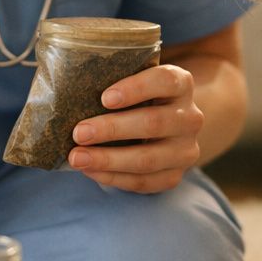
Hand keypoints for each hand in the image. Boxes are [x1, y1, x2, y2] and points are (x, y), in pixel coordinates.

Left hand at [68, 64, 204, 192]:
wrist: (168, 126)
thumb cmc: (139, 98)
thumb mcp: (135, 81)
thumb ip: (114, 78)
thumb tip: (71, 85)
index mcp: (181, 84)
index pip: (165, 81)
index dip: (136, 88)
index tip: (104, 98)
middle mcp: (190, 117)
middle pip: (153, 123)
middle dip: (112, 129)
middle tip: (79, 133)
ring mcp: (186, 150)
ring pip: (148, 159)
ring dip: (108, 160)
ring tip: (77, 158)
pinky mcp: (175, 175)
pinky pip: (143, 182)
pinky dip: (113, 178)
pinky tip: (90, 171)